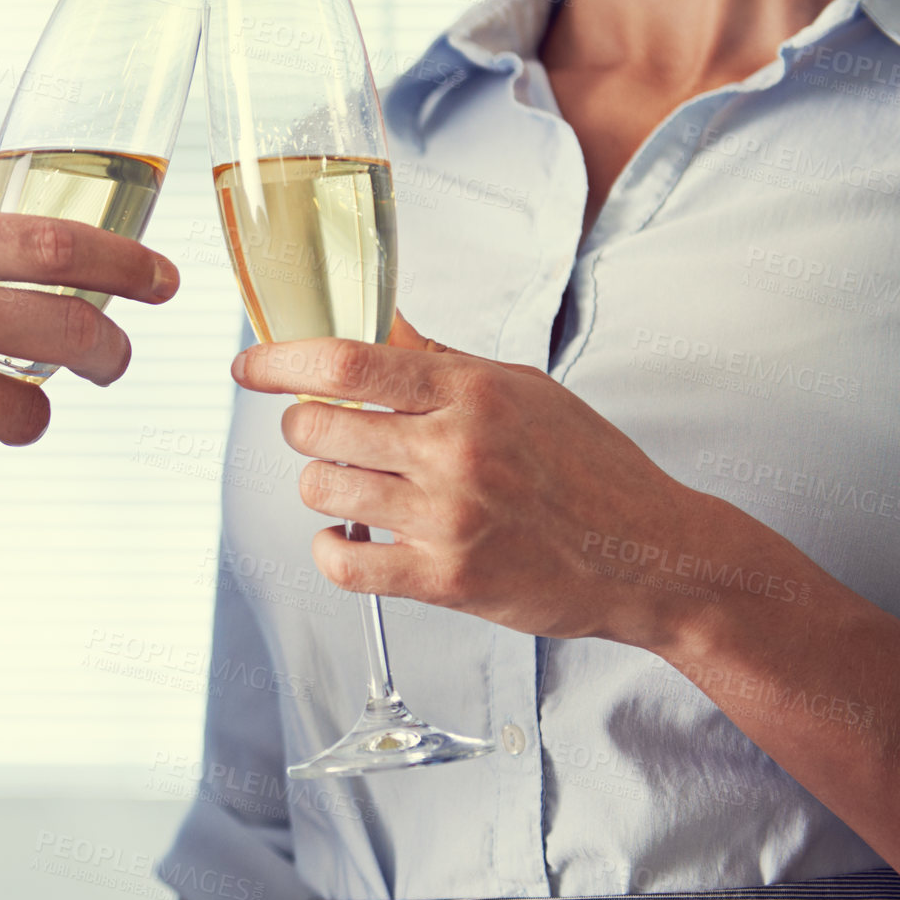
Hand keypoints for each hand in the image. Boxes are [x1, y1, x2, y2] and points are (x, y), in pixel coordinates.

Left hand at [232, 314, 715, 652]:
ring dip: (324, 486)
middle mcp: (454, 450)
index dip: (280, 360)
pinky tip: (352, 538)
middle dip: (303, 427)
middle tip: (322, 433)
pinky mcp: (447, 580)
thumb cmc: (590, 467)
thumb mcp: (522, 388)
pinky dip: (333, 549)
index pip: (346, 360)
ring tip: (357, 486)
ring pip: (322, 489)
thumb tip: (375, 319)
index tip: (249, 366)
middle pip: (317, 425)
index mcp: (470, 392)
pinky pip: (344, 562)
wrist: (650, 553)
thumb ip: (440, 360)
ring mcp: (448, 517)